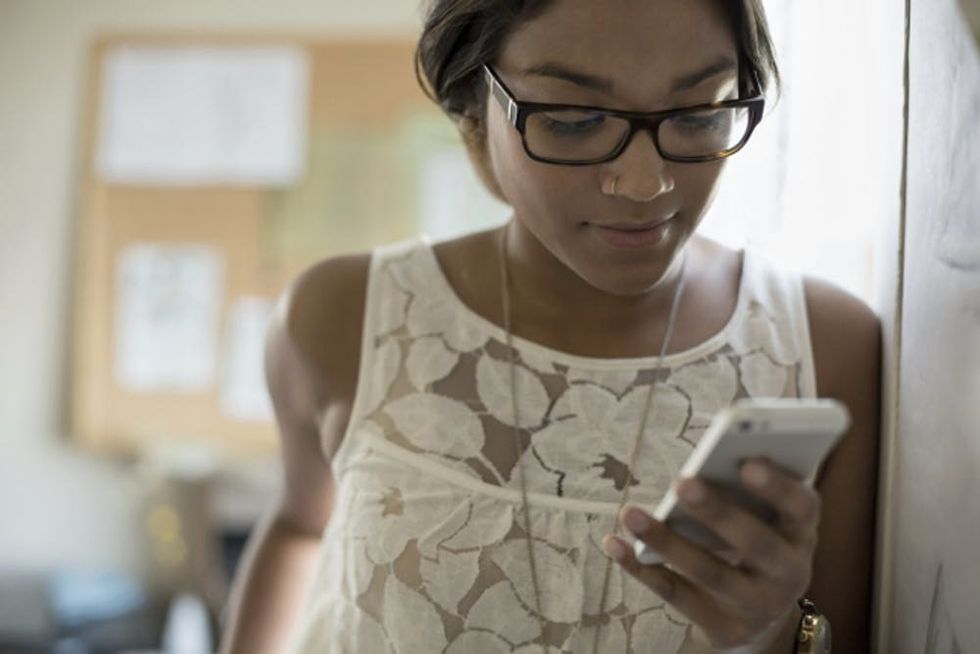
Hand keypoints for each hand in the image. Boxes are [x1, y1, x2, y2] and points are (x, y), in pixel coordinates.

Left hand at [602, 458, 817, 650]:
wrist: (757, 617)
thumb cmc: (752, 543)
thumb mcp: (763, 520)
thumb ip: (744, 492)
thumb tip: (706, 460)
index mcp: (800, 534)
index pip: (802, 508)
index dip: (778, 486)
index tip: (747, 463)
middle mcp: (788, 574)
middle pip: (757, 544)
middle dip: (718, 513)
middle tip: (682, 483)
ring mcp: (757, 606)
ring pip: (711, 574)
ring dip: (668, 542)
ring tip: (630, 513)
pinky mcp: (724, 629)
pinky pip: (677, 596)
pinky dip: (641, 569)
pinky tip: (614, 544)